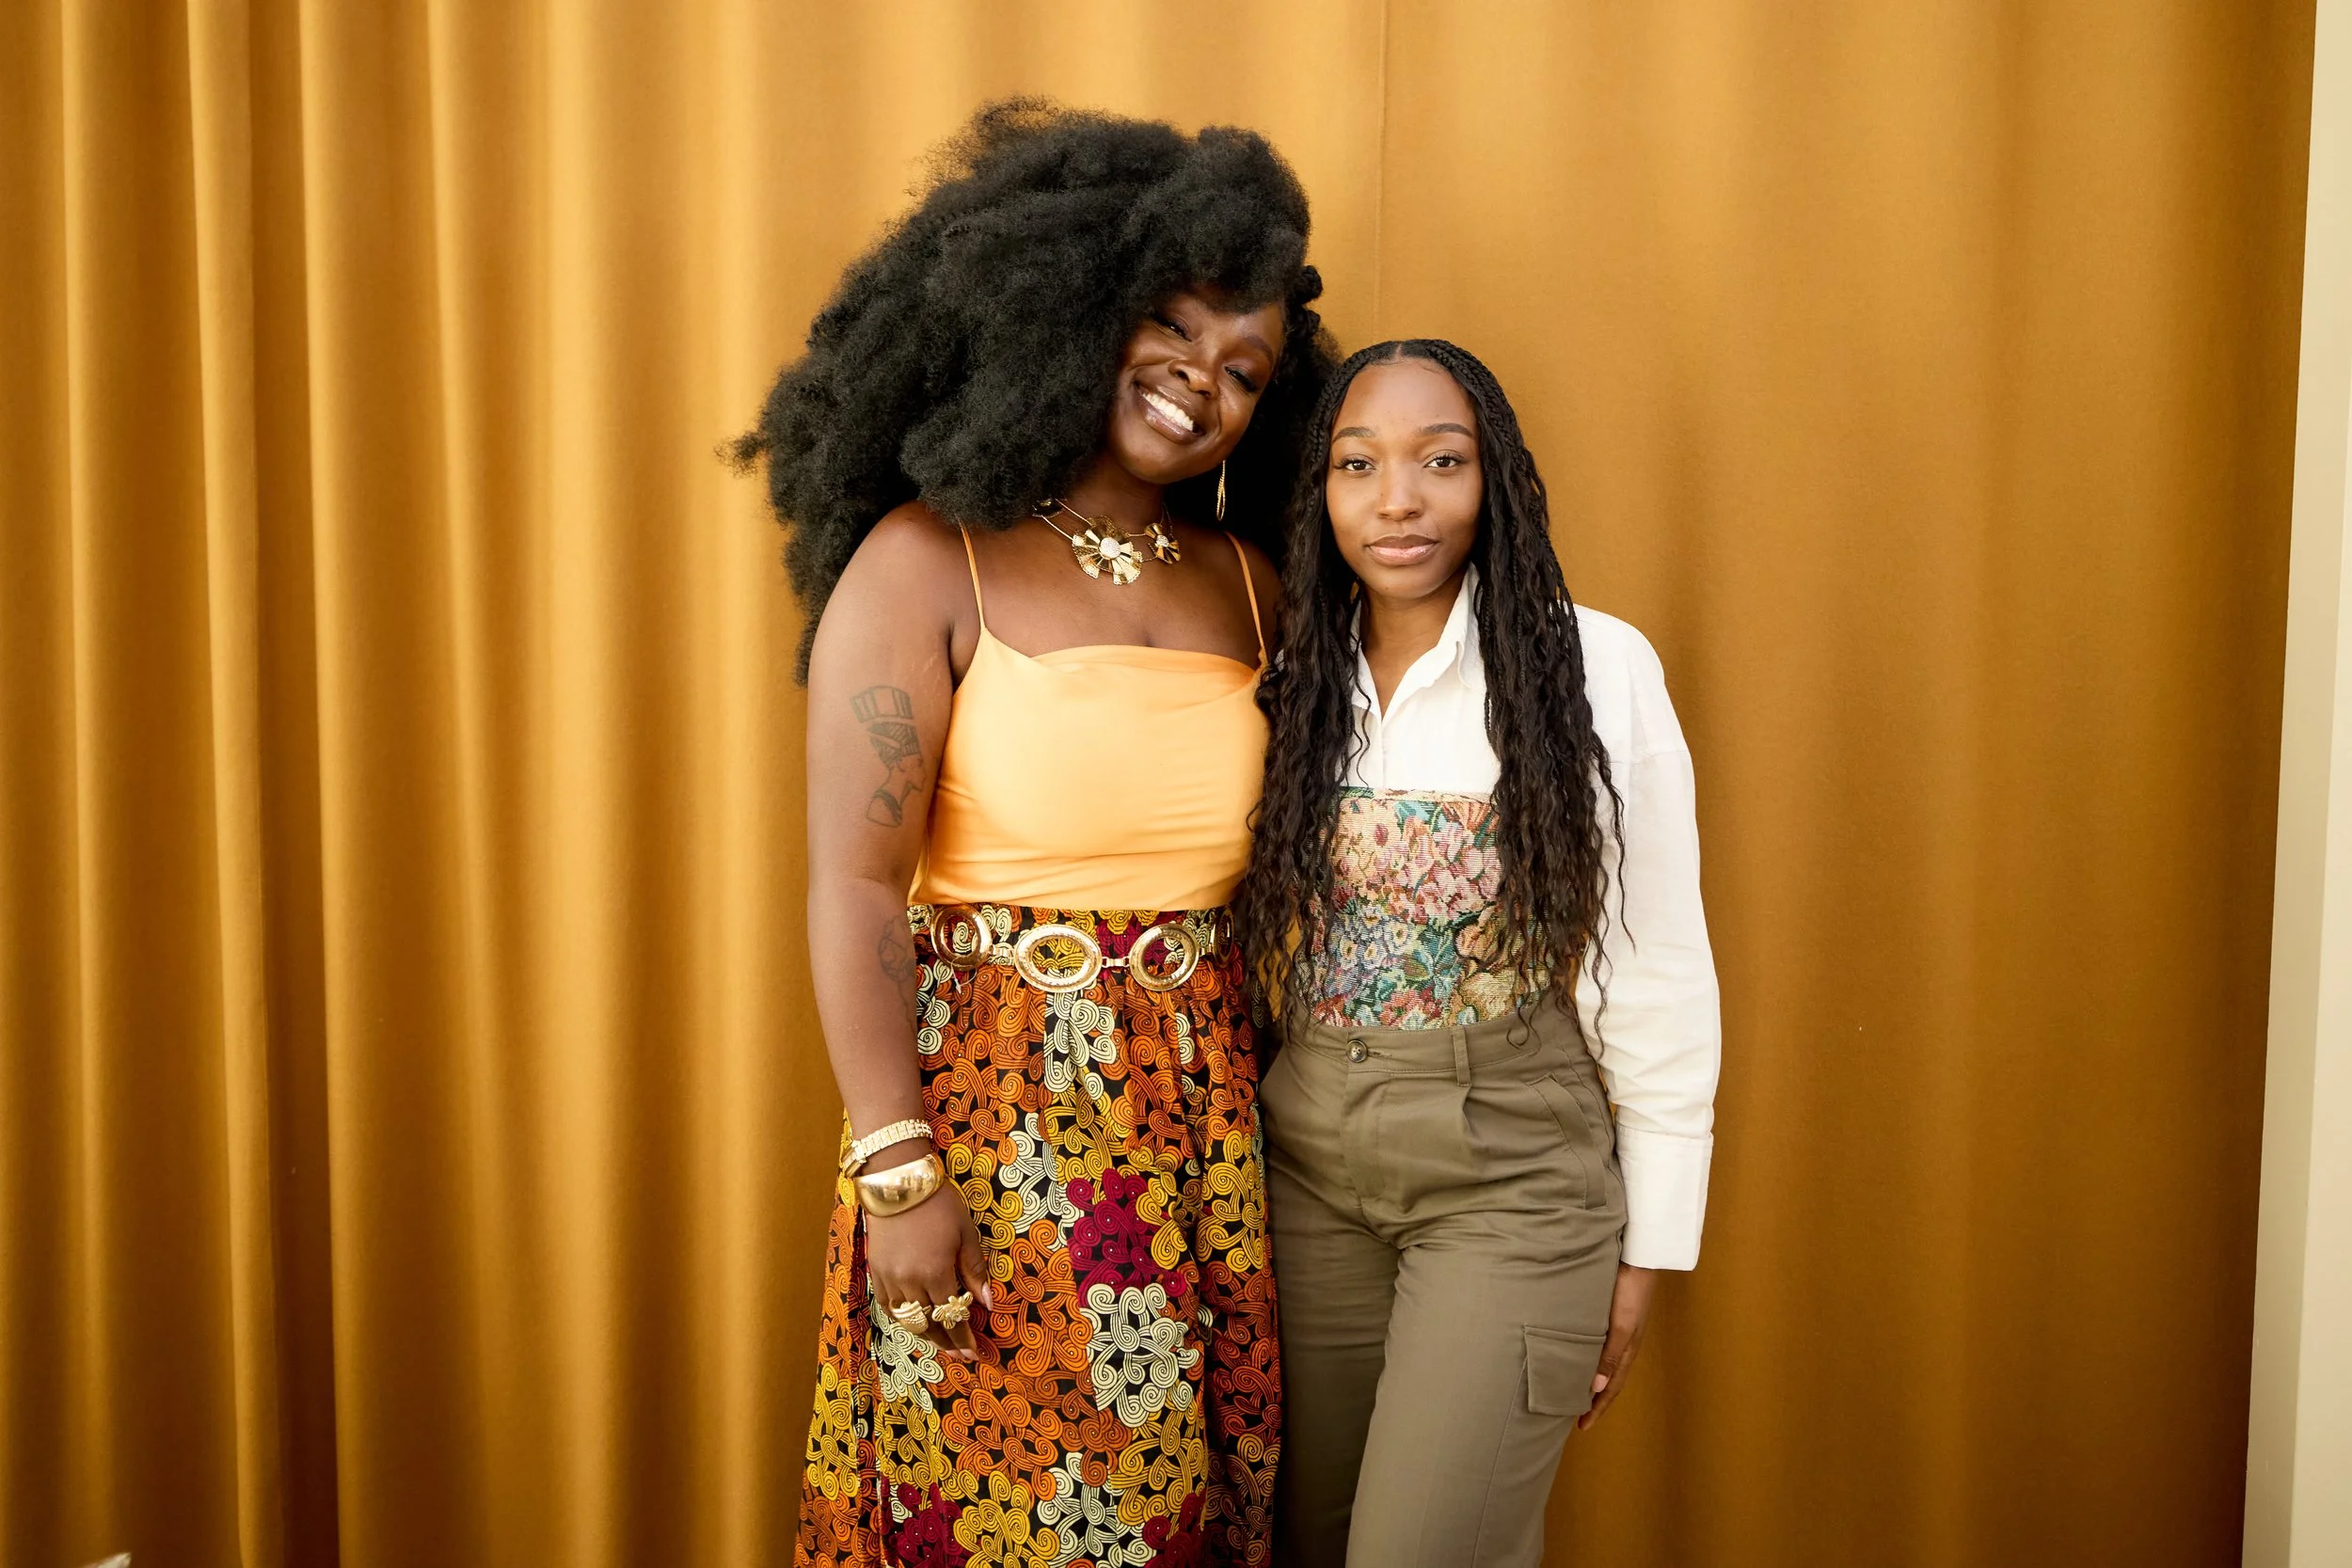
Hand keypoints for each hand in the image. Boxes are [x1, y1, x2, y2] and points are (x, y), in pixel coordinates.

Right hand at [864, 1166, 992, 1362]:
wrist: (897, 1181)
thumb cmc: (938, 1203)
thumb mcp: (965, 1233)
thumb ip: (975, 1270)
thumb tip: (987, 1304)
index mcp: (935, 1273)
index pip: (952, 1316)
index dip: (963, 1337)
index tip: (974, 1354)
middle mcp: (909, 1282)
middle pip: (928, 1325)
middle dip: (946, 1343)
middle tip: (961, 1357)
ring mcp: (889, 1279)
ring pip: (907, 1320)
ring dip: (925, 1334)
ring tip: (941, 1342)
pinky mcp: (876, 1271)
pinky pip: (889, 1306)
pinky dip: (904, 1318)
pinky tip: (915, 1321)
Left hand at [1576, 1263, 1657, 1431]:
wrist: (1639, 1258)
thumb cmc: (1630, 1292)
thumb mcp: (1620, 1327)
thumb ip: (1608, 1356)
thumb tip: (1596, 1387)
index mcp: (1627, 1351)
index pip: (1611, 1388)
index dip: (1597, 1408)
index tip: (1582, 1427)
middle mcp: (1624, 1344)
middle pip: (1608, 1380)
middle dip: (1594, 1399)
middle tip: (1574, 1415)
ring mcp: (1620, 1331)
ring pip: (1604, 1364)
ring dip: (1591, 1379)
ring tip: (1573, 1390)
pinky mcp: (1613, 1316)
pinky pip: (1601, 1347)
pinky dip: (1590, 1359)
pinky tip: (1578, 1356)